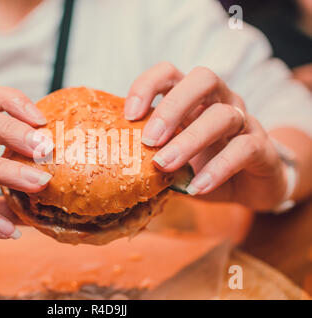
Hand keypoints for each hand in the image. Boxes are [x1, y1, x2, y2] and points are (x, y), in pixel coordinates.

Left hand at [124, 63, 286, 210]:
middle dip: (172, 106)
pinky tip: (197, 187)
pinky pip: (244, 148)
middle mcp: (220, 101)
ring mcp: (243, 121)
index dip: (147, 86)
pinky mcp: (262, 147)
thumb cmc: (202, 166)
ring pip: (223, 115)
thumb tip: (113, 164)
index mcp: (192, 99)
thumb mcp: (172, 158)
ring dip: (190, 140)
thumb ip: (150, 155)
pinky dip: (218, 168)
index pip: (170, 73)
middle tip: (149, 140)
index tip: (129, 116)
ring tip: (165, 165)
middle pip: (203, 79)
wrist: (248, 186)